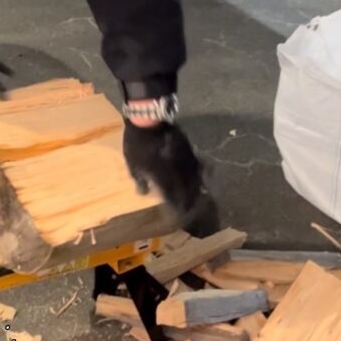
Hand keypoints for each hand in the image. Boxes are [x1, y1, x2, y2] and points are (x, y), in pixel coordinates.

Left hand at [122, 119, 219, 237]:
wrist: (149, 121)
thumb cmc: (137, 144)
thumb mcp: (132, 165)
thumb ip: (140, 180)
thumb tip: (143, 194)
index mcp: (164, 179)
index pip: (173, 200)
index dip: (177, 210)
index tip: (179, 219)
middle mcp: (179, 174)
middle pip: (188, 194)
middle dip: (190, 206)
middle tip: (191, 215)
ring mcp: (188, 162)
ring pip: (197, 183)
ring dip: (198, 195)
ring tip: (199, 203)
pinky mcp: (193, 152)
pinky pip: (204, 168)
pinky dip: (206, 178)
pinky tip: (208, 183)